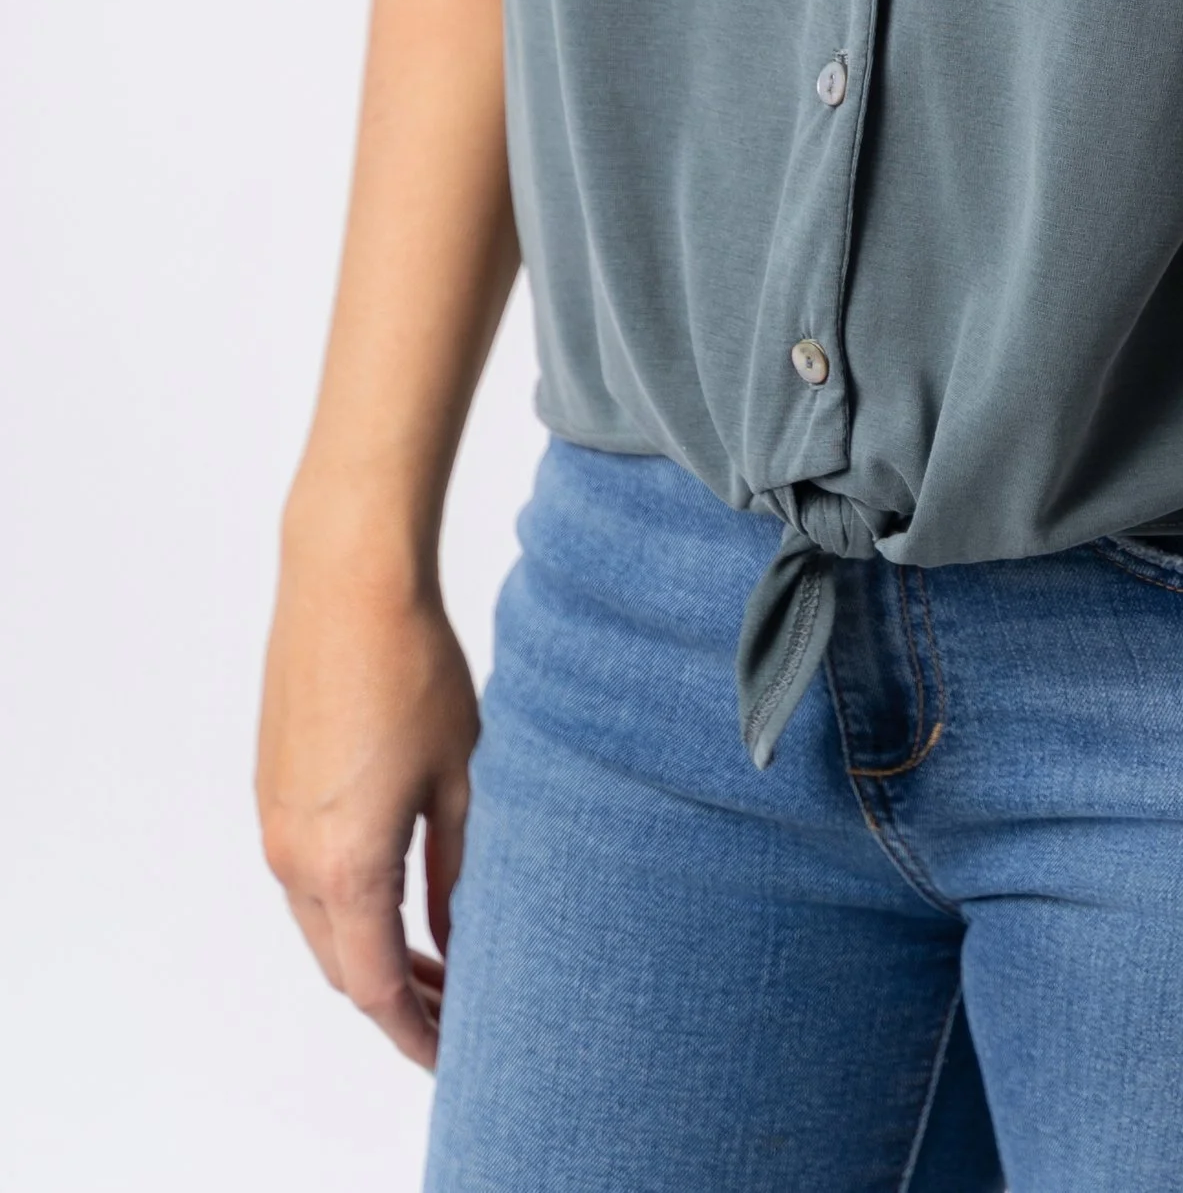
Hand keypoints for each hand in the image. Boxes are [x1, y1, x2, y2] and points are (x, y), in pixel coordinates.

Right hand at [257, 533, 481, 1068]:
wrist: (346, 580)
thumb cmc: (413, 666)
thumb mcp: (460, 776)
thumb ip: (457, 872)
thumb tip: (456, 939)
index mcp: (345, 864)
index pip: (375, 987)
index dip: (416, 1030)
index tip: (454, 1051)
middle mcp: (294, 857)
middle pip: (342, 966)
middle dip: (398, 999)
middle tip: (459, 1008)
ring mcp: (275, 823)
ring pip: (320, 924)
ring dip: (370, 950)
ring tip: (437, 956)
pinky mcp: (271, 789)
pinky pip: (304, 877)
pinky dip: (346, 905)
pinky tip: (395, 892)